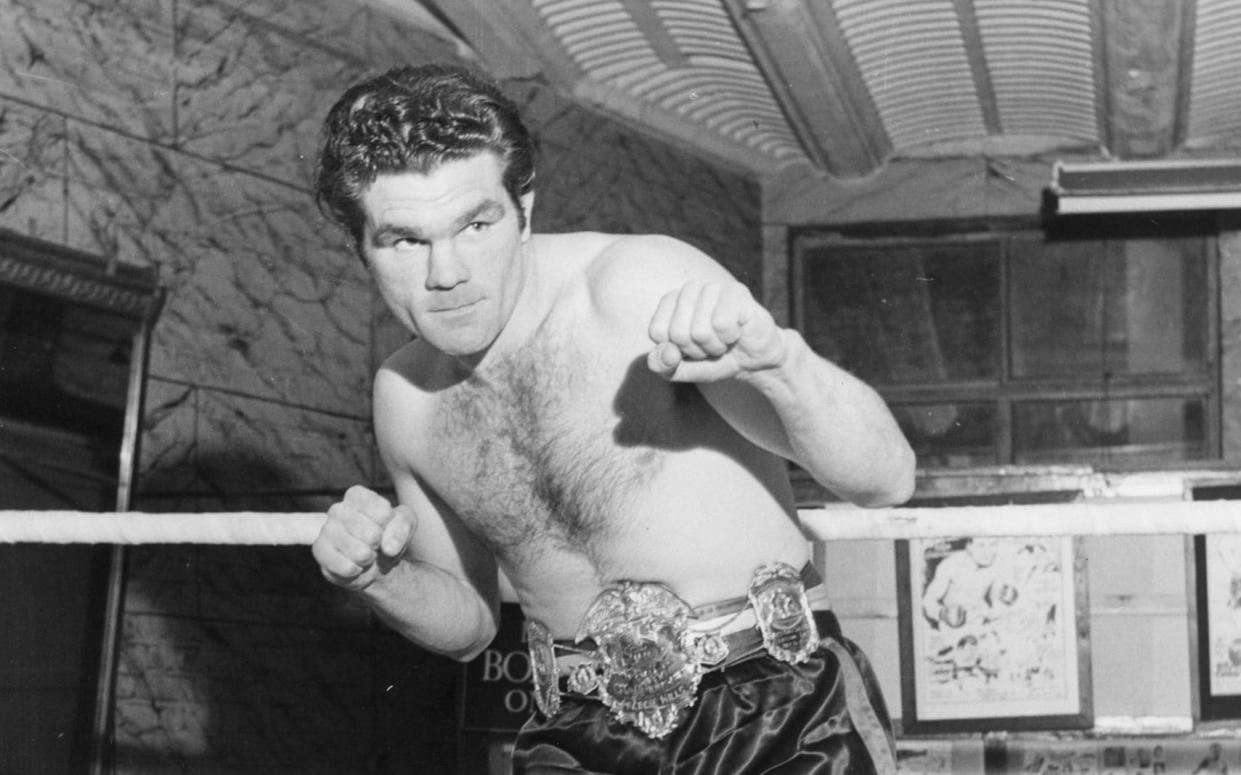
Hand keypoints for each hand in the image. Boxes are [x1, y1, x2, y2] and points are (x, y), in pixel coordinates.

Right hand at [312, 485, 415, 590]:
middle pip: (370, 533)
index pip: (381, 511)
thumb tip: (389, 547)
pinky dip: (356, 570)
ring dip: (369, 558)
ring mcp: (326, 530)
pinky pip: (344, 566)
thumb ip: (403, 526)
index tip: (386, 527)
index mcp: (358, 496)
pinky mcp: (320, 552)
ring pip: (356, 550)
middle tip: (376, 545)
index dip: (389, 525)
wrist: (375, 563)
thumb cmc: (388, 536)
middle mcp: (338, 509)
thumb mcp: (405, 524)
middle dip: (380, 544)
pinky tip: (355, 566)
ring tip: (367, 556)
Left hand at [646, 280, 784, 381]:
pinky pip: (721, 325)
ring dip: (714, 346)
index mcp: (670, 302)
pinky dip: (729, 338)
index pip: (657, 332)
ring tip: (724, 339)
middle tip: (711, 345)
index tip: (691, 348)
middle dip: (696, 350)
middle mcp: (690, 289)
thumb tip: (667, 351)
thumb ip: (661, 365)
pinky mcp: (736, 292)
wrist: (754, 361)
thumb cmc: (714, 360)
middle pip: (678, 333)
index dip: (675, 350)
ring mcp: (713, 287)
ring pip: (699, 331)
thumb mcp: (680, 370)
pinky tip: (737, 332)